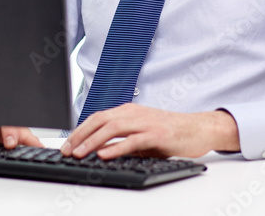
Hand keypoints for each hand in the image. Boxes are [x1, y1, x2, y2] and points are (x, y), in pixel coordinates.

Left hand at [60, 103, 239, 159]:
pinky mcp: (156, 134)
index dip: (80, 130)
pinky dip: (115, 147)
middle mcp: (134, 113)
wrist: (197, 129)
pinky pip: (131, 141)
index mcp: (129, 111)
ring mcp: (145, 122)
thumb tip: (101, 151)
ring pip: (112, 128)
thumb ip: (123, 139)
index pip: (97, 117)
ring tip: (79, 152)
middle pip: (100, 120)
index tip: (67, 144)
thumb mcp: (142, 133)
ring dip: (92, 141)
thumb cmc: (170, 132)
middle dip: (80, 135)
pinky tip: (104, 154)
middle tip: (67, 150)